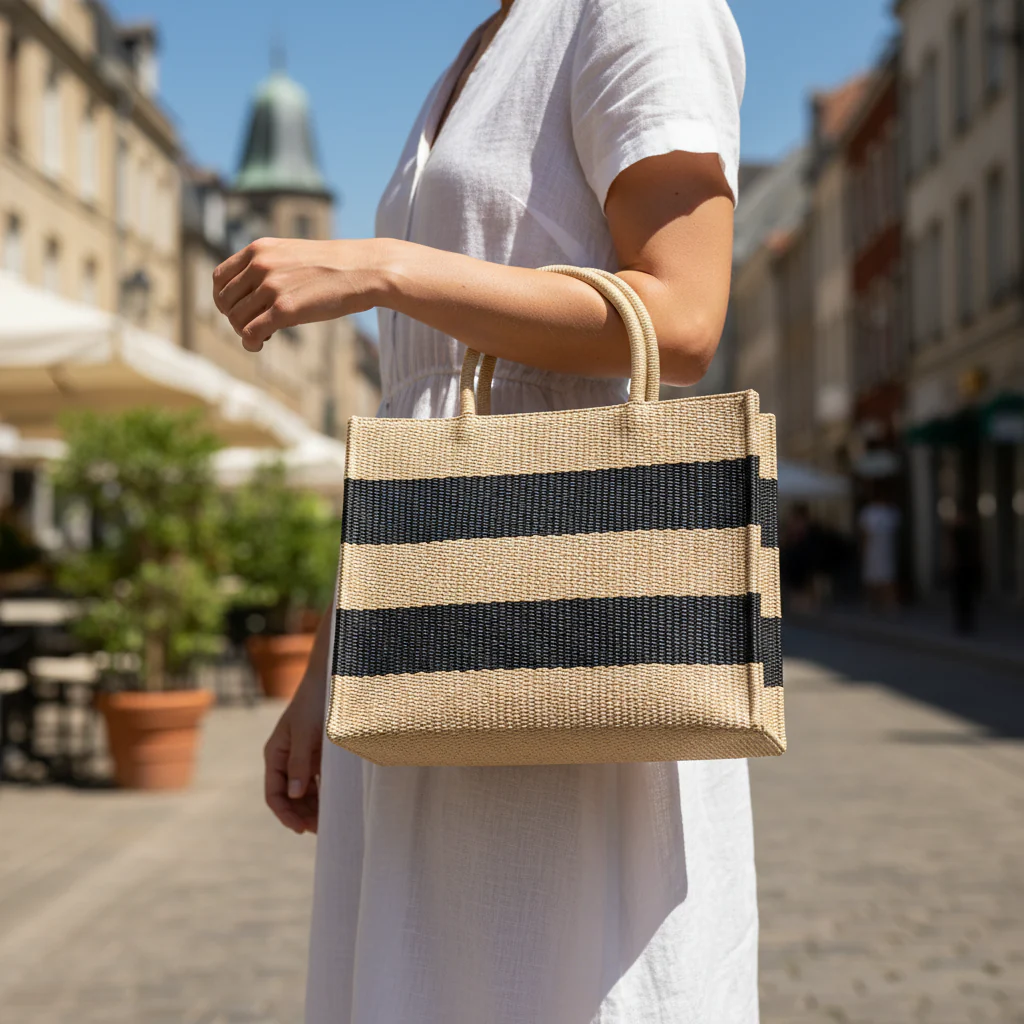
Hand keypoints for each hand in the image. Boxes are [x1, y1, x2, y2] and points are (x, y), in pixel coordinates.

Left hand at [213, 236, 383, 351]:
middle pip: (225, 302)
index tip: (240, 310)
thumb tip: (253, 294)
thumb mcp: (294, 255)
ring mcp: (271, 287)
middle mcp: (260, 265)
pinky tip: (260, 345)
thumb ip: (270, 267)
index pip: (219, 278)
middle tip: (256, 326)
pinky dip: (250, 343)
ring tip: (263, 336)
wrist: (364, 269)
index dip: (224, 299)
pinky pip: (251, 333)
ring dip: (245, 333)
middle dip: (236, 319)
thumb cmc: (335, 266)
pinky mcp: (284, 309)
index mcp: (259, 249)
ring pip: (236, 319)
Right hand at [264, 674, 325, 834]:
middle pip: (289, 797)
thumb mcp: (306, 733)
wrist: (330, 678)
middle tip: (321, 829)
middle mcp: (286, 759)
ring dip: (313, 807)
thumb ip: (300, 763)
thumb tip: (295, 795)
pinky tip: (334, 802)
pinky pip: (317, 780)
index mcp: (275, 754)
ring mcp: (302, 757)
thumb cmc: (314, 702)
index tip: (301, 829)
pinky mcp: (317, 754)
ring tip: (328, 821)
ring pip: (303, 792)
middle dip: (302, 814)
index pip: (275, 794)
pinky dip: (323, 793)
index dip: (285, 814)